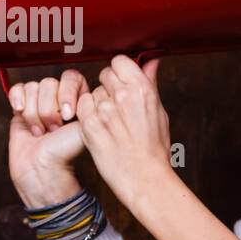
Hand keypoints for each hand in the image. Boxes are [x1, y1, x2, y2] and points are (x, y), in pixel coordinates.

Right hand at [7, 70, 87, 208]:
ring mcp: (40, 101)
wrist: (42, 169)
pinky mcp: (22, 106)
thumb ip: (88, 104)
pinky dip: (18, 99)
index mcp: (79, 99)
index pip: (72, 77)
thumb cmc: (65, 153)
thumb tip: (87, 89)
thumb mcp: (86, 126)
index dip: (67, 93)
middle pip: (49, 83)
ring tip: (40, 132)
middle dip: (48, 109)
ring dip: (34, 113)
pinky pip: (18, 89)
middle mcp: (59, 97)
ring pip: (33, 88)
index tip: (67, 115)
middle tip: (53, 130)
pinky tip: (20, 112)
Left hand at [76, 55, 171, 210]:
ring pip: (92, 92)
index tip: (121, 83)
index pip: (119, 62)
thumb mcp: (159, 112)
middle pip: (104, 74)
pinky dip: (87, 115)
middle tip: (116, 106)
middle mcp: (123, 96)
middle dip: (108, 87)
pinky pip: (81, 107)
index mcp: (143, 89)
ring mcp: (104, 110)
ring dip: (98, 103)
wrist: (144, 178)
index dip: (119, 72)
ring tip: (110, 123)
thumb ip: (150, 83)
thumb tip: (150, 61)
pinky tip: (100, 128)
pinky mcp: (89, 124)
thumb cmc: (154, 149)